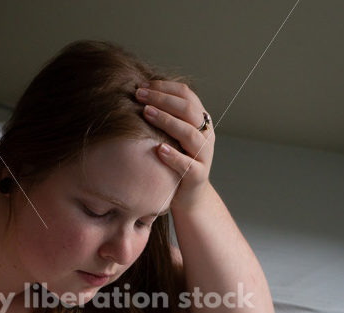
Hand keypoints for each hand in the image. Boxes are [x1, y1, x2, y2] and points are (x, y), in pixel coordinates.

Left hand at [135, 80, 214, 204]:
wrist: (189, 196)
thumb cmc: (175, 162)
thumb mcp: (171, 136)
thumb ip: (164, 118)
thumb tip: (138, 94)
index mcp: (200, 121)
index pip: (186, 95)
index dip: (165, 87)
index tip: (143, 84)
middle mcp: (205, 135)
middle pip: (188, 110)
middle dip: (162, 99)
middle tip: (139, 95)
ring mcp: (204, 155)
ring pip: (190, 134)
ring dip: (167, 121)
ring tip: (146, 113)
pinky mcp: (198, 176)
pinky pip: (188, 165)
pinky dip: (174, 156)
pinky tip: (159, 149)